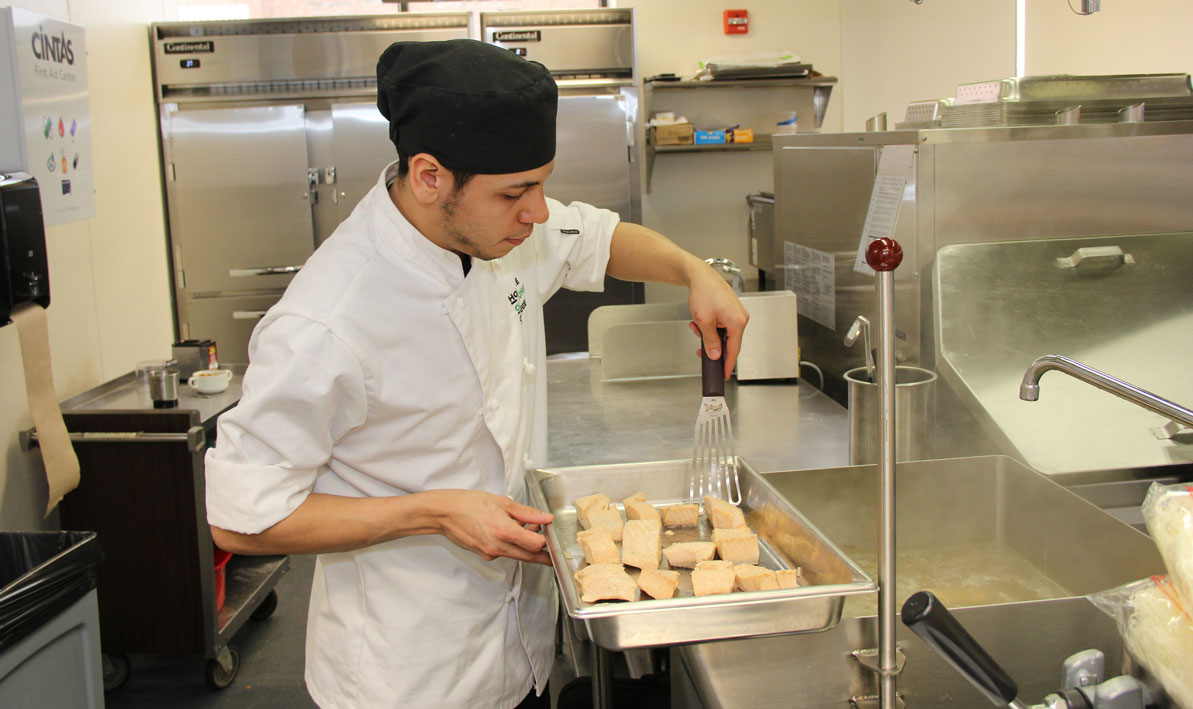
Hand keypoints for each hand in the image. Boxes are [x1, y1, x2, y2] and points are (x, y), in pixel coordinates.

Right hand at [429, 490, 553, 564]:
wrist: (444, 513)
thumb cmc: (468, 504)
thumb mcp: (502, 502)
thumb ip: (526, 513)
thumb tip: (545, 518)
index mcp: (504, 531)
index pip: (536, 545)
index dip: (546, 539)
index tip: (548, 531)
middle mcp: (498, 547)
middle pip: (529, 556)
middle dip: (541, 550)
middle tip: (547, 540)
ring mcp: (491, 553)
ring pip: (518, 555)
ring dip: (525, 545)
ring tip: (523, 525)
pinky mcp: (485, 555)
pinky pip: (505, 553)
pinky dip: (512, 544)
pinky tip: (508, 530)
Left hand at [686, 265, 749, 376]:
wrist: (699, 275)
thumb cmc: (703, 293)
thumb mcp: (704, 322)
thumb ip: (711, 341)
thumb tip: (715, 355)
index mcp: (738, 322)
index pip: (734, 350)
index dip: (728, 364)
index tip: (723, 374)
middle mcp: (741, 317)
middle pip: (729, 342)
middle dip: (712, 345)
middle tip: (700, 349)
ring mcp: (736, 313)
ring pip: (723, 333)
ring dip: (709, 334)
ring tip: (696, 327)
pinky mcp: (731, 309)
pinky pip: (722, 325)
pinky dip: (711, 326)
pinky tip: (700, 321)